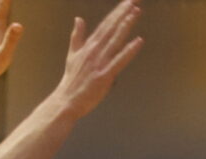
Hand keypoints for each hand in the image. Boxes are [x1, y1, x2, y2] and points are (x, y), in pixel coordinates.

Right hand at [49, 2, 144, 116]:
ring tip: (136, 12)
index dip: (117, 12)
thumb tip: (78, 19)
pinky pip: (119, 60)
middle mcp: (95, 50)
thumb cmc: (71, 81)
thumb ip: (77, 36)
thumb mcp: (72, 54)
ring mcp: (100, 62)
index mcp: (89, 45)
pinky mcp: (104, 75)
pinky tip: (139, 41)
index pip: (106, 24)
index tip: (128, 2)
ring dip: (126, 25)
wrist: (66, 101)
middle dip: (124, 13)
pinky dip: (129, 50)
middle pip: (112, 28)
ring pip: (115, 39)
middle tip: (135, 0)